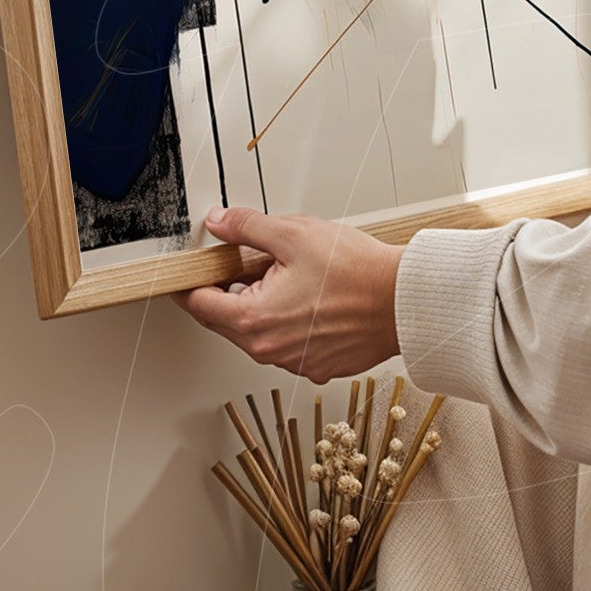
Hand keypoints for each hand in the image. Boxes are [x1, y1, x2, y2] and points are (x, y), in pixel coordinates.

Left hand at [170, 207, 402, 380]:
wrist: (403, 301)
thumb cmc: (356, 271)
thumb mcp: (293, 234)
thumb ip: (247, 228)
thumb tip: (219, 224)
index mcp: (254, 320)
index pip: (200, 305)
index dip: (190, 283)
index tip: (187, 271)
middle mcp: (269, 351)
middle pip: (227, 319)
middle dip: (230, 289)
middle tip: (247, 260)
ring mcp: (295, 362)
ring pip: (258, 331)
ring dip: (261, 304)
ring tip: (289, 274)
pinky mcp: (318, 366)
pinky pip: (287, 342)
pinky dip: (288, 320)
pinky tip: (310, 295)